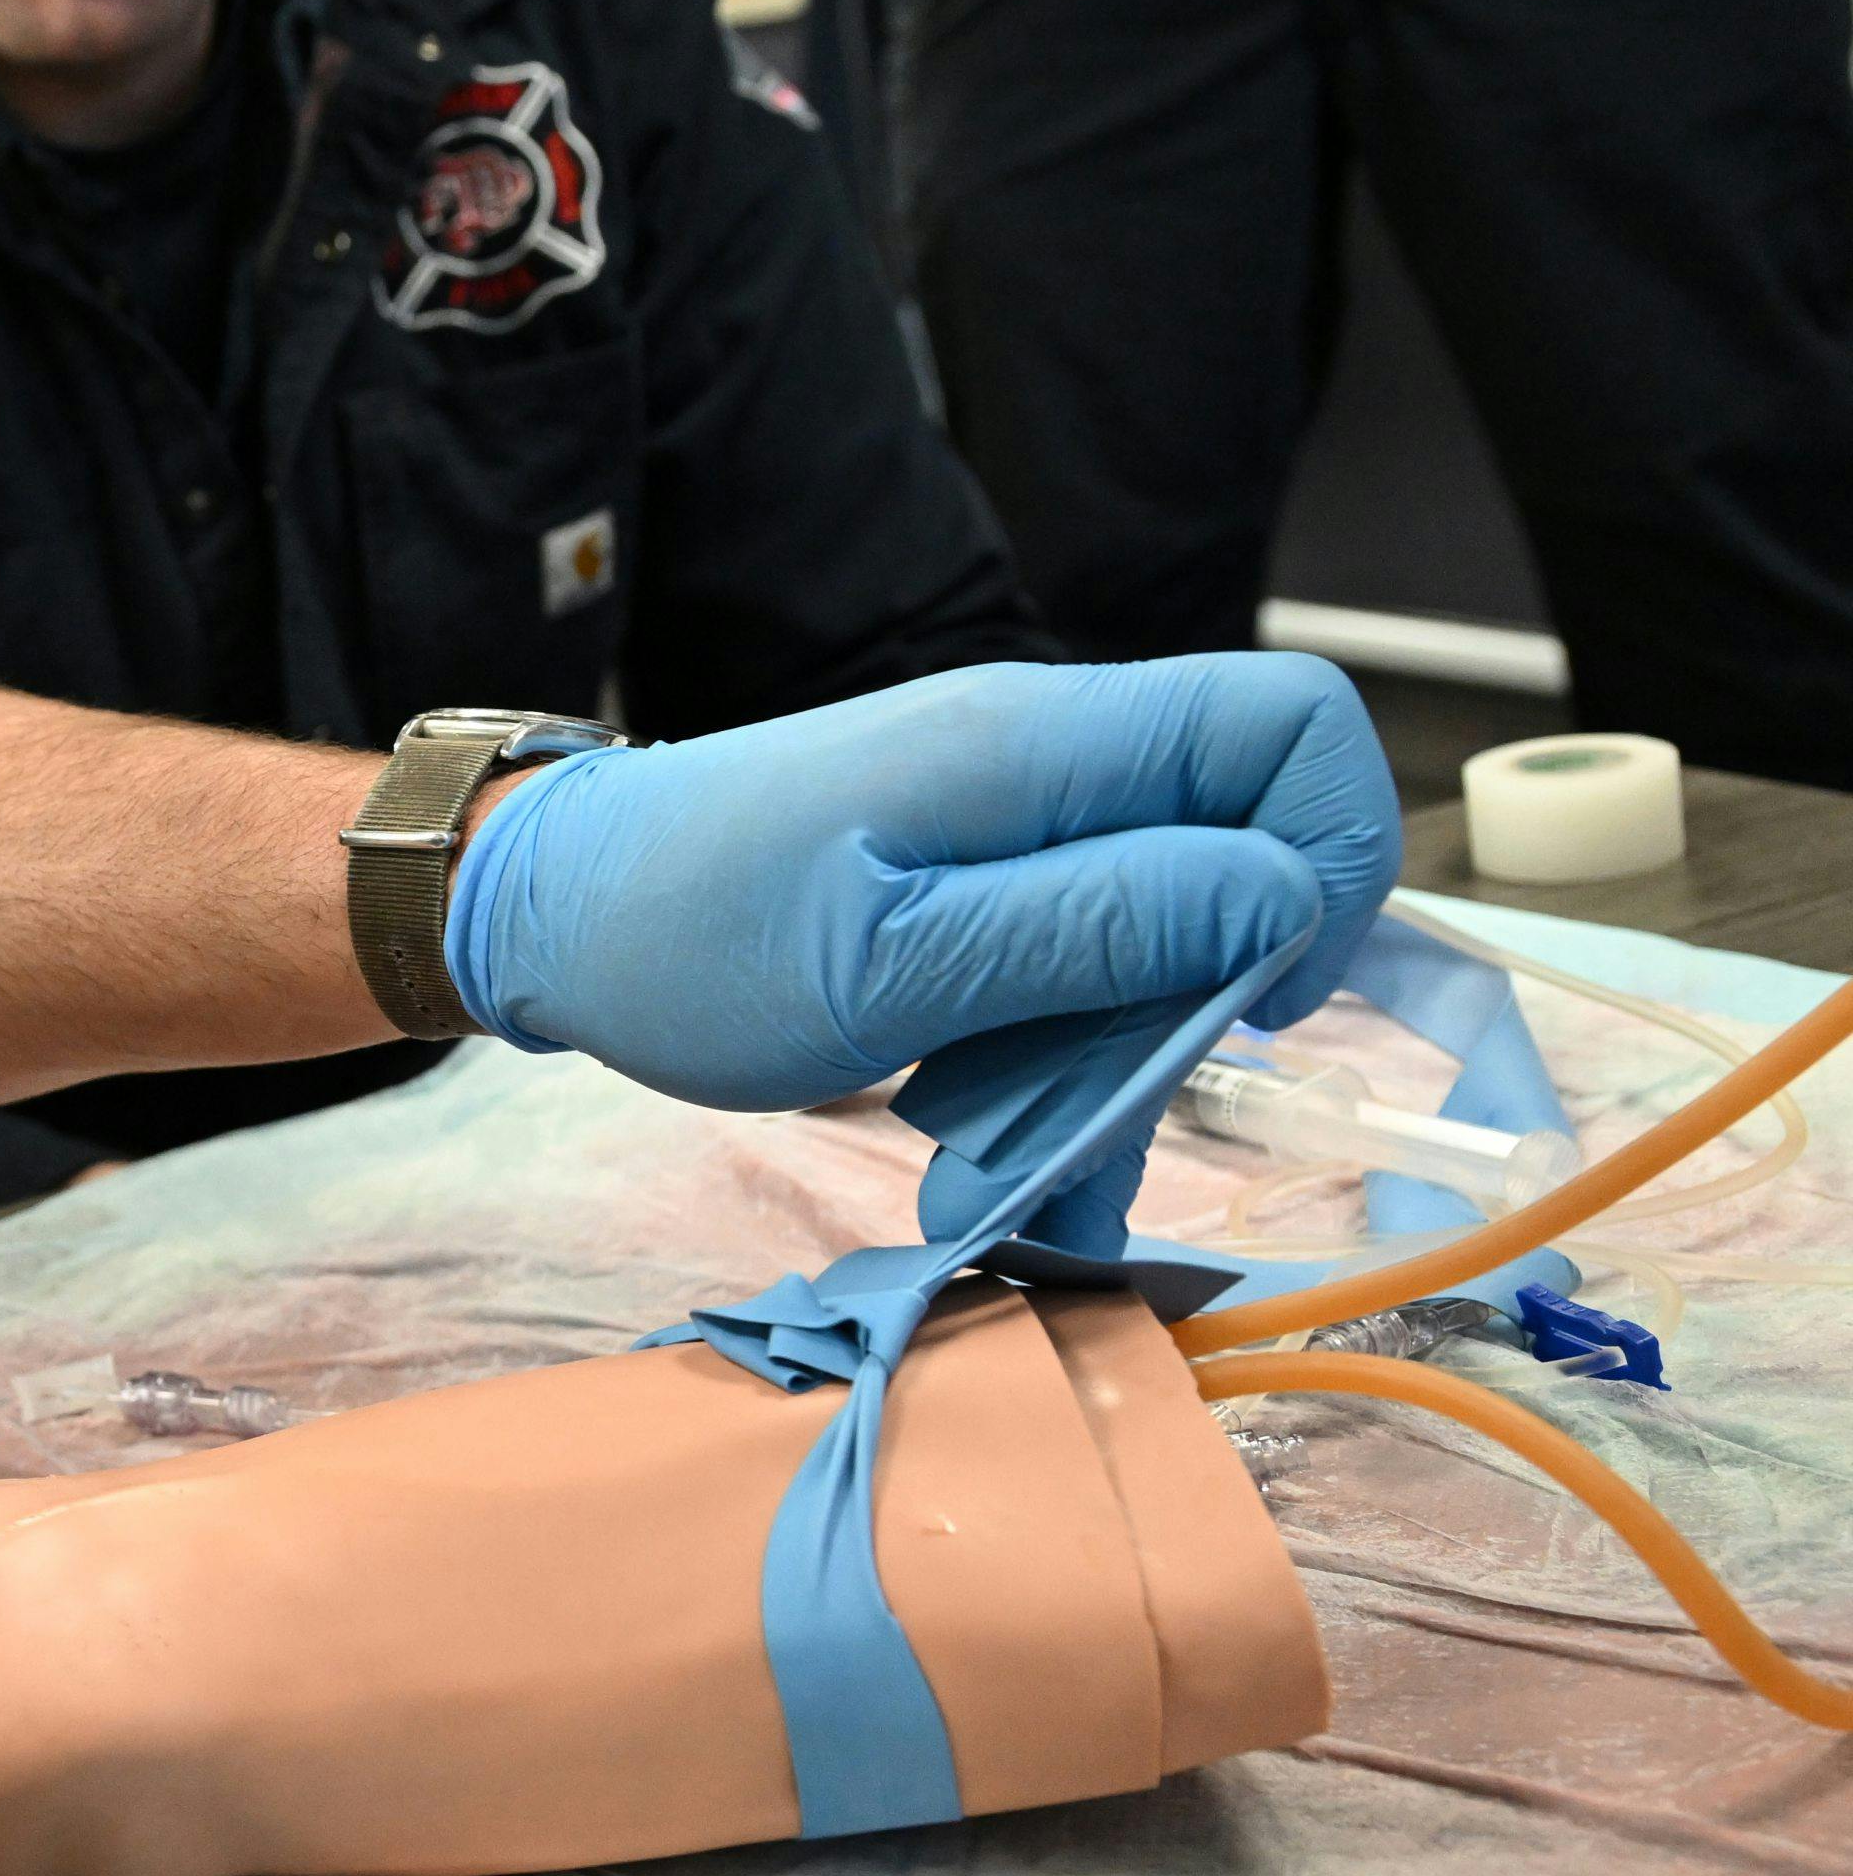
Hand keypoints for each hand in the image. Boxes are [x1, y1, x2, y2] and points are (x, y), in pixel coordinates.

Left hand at [442, 656, 1395, 1218]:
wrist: (545, 920)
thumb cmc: (689, 935)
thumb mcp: (894, 962)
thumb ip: (1097, 928)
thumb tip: (1283, 899)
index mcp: (1043, 744)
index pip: (1294, 728)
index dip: (1330, 860)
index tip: (1256, 1002)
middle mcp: (1046, 763)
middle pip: (1237, 860)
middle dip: (1186, 1015)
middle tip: (1072, 1119)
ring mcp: (1008, 825)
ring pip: (1157, 943)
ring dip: (1097, 1069)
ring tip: (974, 1147)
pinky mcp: (969, 887)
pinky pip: (1069, 973)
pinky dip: (1040, 1071)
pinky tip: (961, 1141)